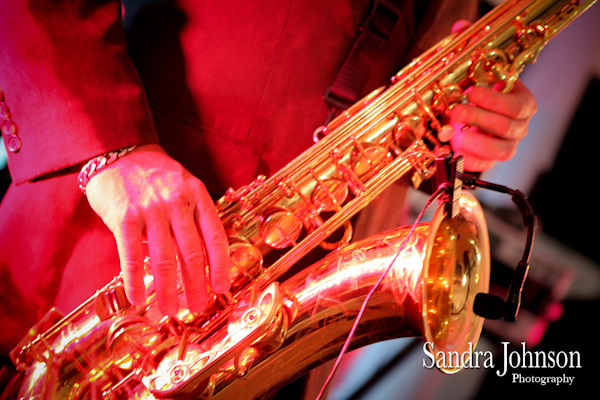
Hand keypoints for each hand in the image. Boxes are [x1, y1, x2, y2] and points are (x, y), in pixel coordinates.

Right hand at [85, 144, 230, 314]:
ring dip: (168, 290)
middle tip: (198, 307)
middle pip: (192, 253)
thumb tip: (199, 260)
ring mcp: (150, 210)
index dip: (221, 265)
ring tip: (170, 310)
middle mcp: (177, 203)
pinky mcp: (123, 217)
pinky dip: (135, 280)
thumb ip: (192, 218)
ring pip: (164, 259)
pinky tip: (137, 299)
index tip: (222, 287)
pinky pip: (131, 255)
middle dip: (196, 285)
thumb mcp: (183, 188)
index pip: (215, 236)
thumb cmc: (155, 176)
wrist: (118, 152)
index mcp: (197, 196)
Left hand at [437, 20, 537, 170]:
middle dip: (481, 119)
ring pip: (502, 150)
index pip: (518, 104)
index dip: (496, 100)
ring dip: (478, 143)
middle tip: (456, 111)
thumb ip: (469, 49)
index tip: (472, 92)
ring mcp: (507, 145)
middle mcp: (519, 125)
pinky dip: (472, 160)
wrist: (469, 117)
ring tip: (457, 135)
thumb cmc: (474, 93)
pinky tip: (457, 152)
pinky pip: (488, 166)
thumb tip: (461, 27)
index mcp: (521, 101)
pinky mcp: (491, 160)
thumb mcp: (472, 71)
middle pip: (509, 127)